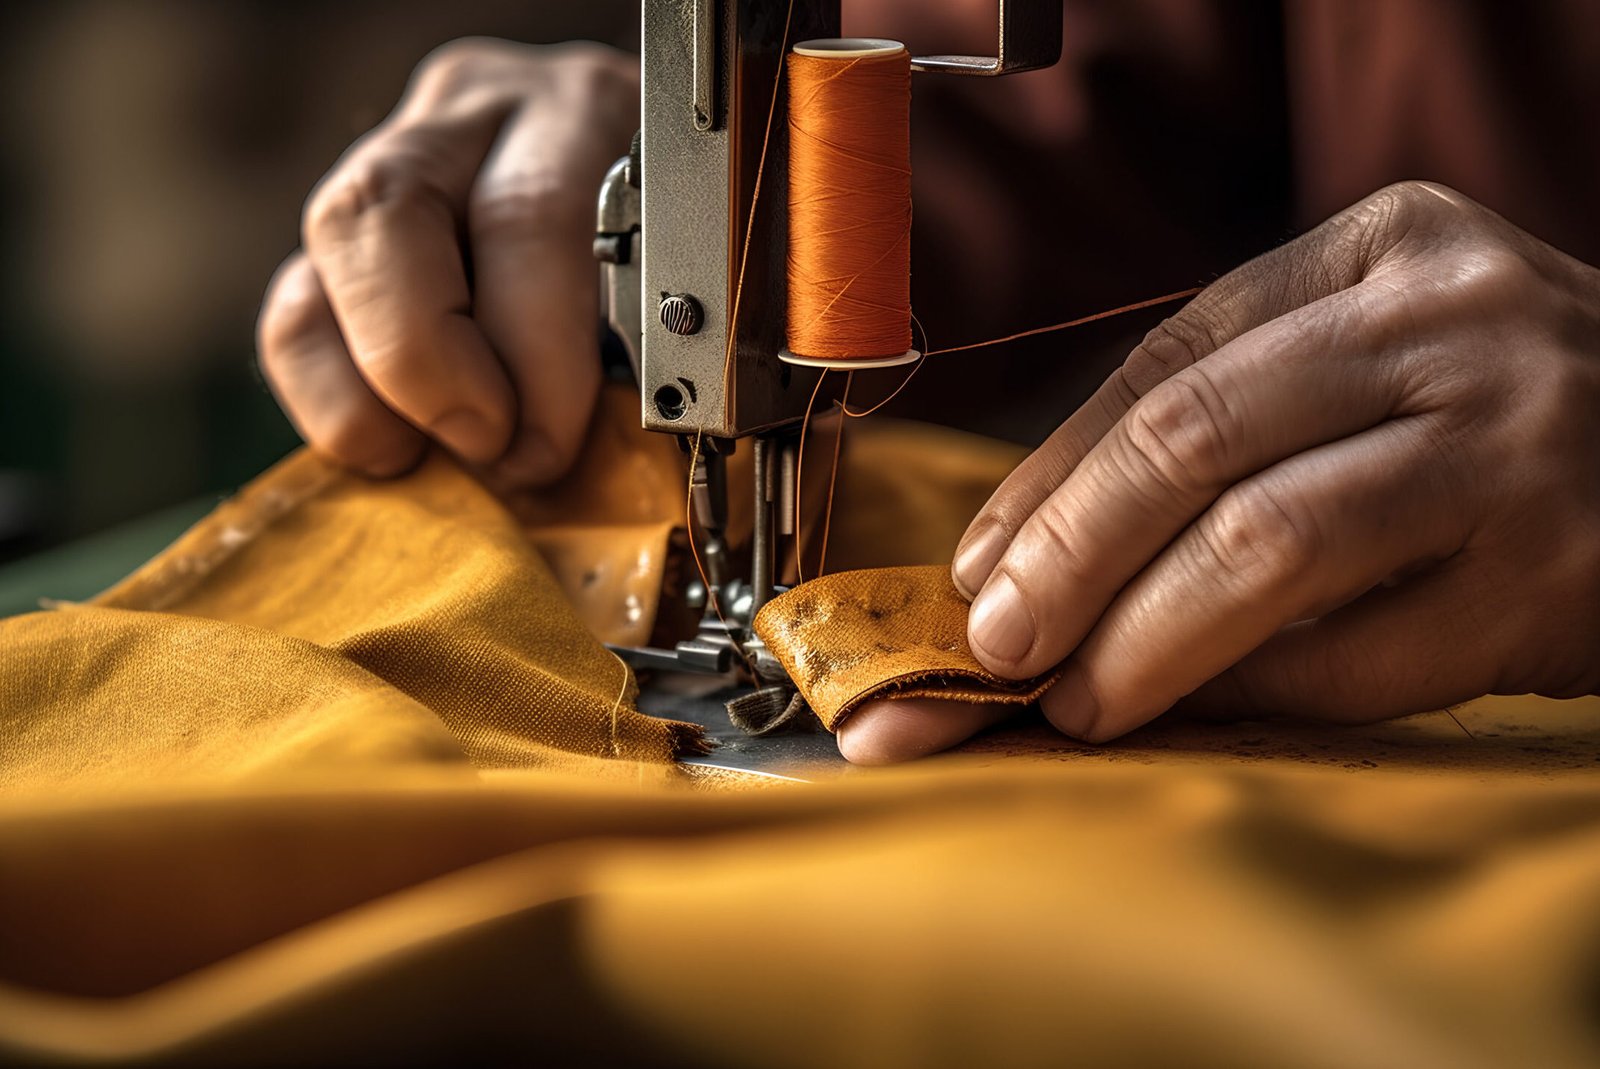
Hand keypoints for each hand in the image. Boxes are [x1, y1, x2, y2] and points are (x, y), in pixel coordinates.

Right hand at [258, 39, 637, 485]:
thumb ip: (636, 349)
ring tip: (436, 453)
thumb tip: (552, 455)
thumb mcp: (678, 290)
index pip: (528, 216)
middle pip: (389, 211)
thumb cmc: (671, 268)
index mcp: (578, 111)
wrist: (649, 213)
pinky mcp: (343, 234)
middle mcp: (473, 112)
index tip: (548, 443)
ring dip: (370, 387)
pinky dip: (333, 396)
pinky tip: (399, 443)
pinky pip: (296, 313)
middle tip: (487, 445)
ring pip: (328, 255)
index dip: (531, 351)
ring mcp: (394, 161)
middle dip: (428, 362)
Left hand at [839, 181, 1599, 763]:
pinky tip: (1203, 713)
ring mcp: (1514, 442)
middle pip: (1190, 438)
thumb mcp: (1382, 364)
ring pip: (1262, 544)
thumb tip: (1032, 557)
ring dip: (1140, 639)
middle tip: (992, 648)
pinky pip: (1362, 651)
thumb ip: (1236, 426)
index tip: (977, 568)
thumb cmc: (1509, 423)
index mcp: (1382, 249)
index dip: (1051, 476)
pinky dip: (1259, 692)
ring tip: (1072, 703)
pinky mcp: (1558, 572)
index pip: (1166, 364)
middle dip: (1065, 556)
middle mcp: (1448, 323)